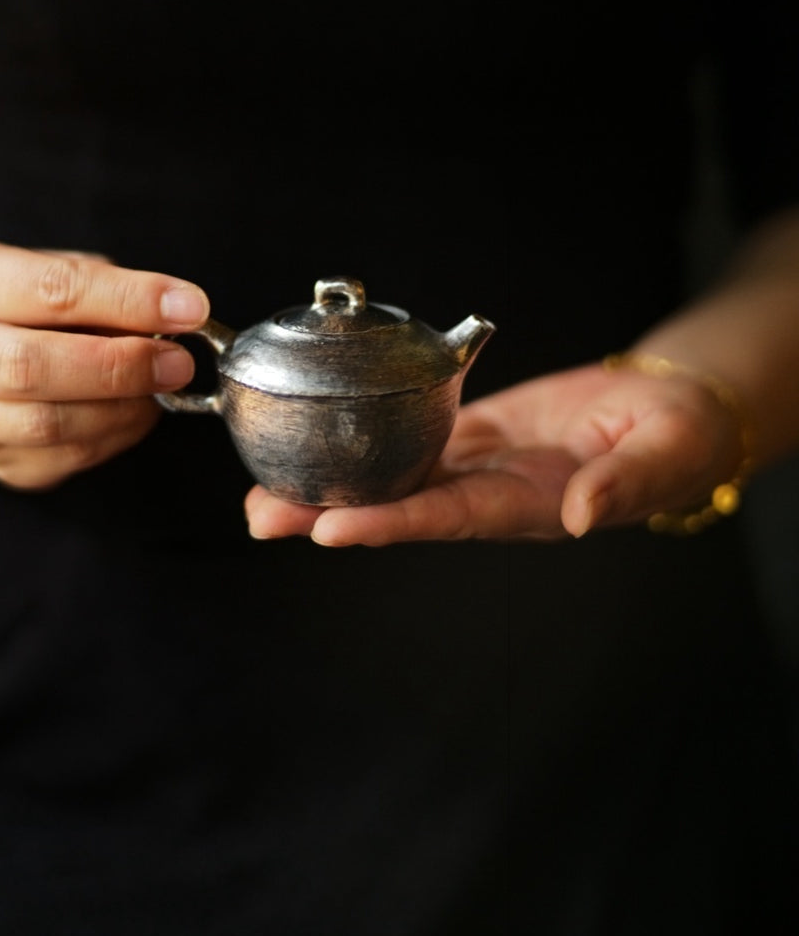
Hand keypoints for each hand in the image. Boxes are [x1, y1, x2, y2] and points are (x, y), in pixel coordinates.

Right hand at [0, 242, 208, 488]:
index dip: (127, 300)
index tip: (189, 307)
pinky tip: (134, 413)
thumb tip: (176, 314)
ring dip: (121, 409)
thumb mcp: (61, 271)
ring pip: (46, 424)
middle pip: (29, 367)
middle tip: (177, 362)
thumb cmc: (28, 306)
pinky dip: (113, 438)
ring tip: (161, 388)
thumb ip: (109, 290)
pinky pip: (61, 460)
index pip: (51, 290)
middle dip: (119, 367)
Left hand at [244, 361, 745, 544]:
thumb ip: (625, 482)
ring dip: (330, 486)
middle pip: (400, 509)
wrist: (670, 407)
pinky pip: (411, 439)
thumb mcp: (665, 454)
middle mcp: (491, 496)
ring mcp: (477, 467)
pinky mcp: (472, 434)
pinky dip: (363, 444)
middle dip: (329, 515)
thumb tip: (583, 515)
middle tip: (259, 516)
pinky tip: (315, 444)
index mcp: (530, 506)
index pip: (448, 519)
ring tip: (261, 491)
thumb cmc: (677, 436)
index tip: (330, 528)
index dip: (389, 525)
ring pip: (393, 479)